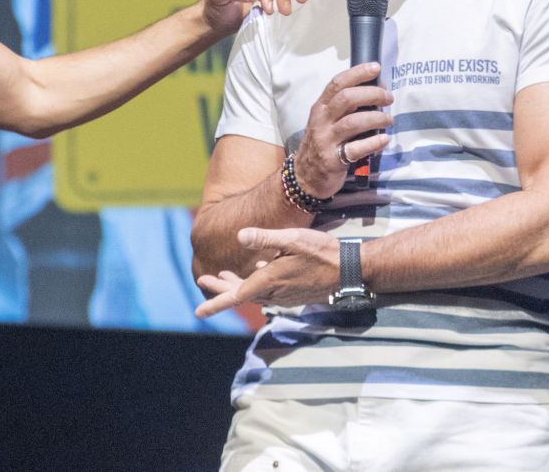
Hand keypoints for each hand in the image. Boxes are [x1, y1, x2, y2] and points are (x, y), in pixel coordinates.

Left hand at [195, 227, 339, 317]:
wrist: (352, 271)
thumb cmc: (323, 252)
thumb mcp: (293, 239)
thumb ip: (265, 238)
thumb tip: (239, 236)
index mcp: (270, 281)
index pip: (236, 296)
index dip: (215, 302)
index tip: (197, 313)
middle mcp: (275, 292)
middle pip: (241, 294)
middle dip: (221, 287)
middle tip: (203, 278)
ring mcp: (285, 296)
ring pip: (253, 293)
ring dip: (237, 285)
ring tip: (222, 274)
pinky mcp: (294, 295)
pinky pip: (268, 292)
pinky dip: (255, 283)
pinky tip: (257, 270)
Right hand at [292, 63, 392, 198]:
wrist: (304, 176)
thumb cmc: (321, 144)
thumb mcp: (325, 121)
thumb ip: (344, 108)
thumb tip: (375, 91)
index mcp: (320, 108)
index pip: (337, 83)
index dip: (357, 73)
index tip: (376, 68)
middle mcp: (321, 121)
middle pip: (347, 99)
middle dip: (372, 94)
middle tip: (388, 98)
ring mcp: (326, 140)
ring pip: (353, 122)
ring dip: (376, 118)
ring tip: (389, 119)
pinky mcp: (333, 160)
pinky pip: (356, 149)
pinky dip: (373, 143)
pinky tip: (384, 140)